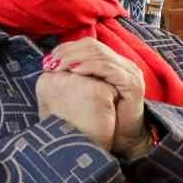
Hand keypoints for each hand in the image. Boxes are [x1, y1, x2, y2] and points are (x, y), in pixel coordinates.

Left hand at [45, 39, 149, 158]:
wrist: (124, 137)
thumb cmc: (102, 116)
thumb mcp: (87, 91)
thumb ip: (76, 77)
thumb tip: (50, 66)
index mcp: (113, 61)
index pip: (88, 44)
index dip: (67, 48)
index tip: (50, 57)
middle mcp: (123, 63)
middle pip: (92, 46)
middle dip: (69, 52)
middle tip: (52, 61)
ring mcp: (129, 72)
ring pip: (99, 54)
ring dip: (76, 57)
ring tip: (60, 65)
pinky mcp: (131, 83)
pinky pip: (107, 68)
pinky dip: (89, 67)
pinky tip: (75, 72)